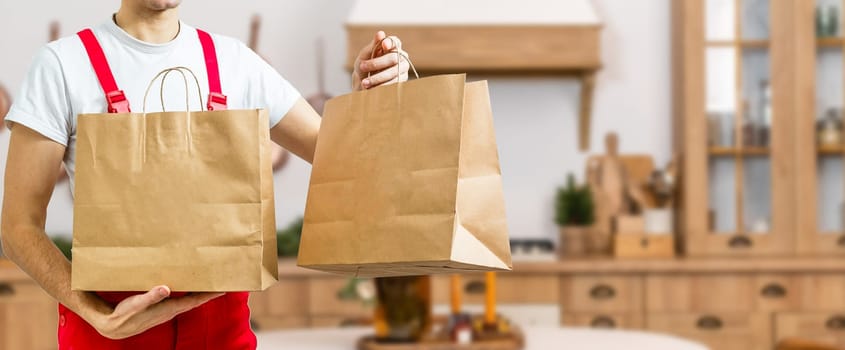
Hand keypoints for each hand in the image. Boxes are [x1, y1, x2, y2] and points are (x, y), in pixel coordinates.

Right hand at [85, 285, 223, 339]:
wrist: (114, 326)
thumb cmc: (125, 315)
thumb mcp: (136, 304)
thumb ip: (151, 297)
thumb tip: (165, 288)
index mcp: (169, 308)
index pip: (195, 300)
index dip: (209, 294)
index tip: (224, 288)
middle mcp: (172, 310)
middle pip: (196, 300)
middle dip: (209, 291)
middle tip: (222, 281)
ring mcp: (167, 310)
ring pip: (189, 300)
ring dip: (200, 292)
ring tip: (210, 282)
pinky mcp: (161, 308)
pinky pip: (180, 299)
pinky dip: (188, 292)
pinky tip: (188, 285)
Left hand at [352, 31, 409, 90]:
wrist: (362, 84)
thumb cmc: (364, 66)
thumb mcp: (365, 55)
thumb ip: (373, 45)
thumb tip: (381, 33)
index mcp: (392, 47)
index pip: (395, 42)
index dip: (390, 42)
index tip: (383, 45)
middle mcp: (400, 57)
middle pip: (393, 58)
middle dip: (376, 63)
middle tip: (362, 67)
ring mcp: (402, 70)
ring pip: (393, 73)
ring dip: (377, 78)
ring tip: (364, 82)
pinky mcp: (401, 82)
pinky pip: (393, 84)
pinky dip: (381, 86)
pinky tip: (371, 88)